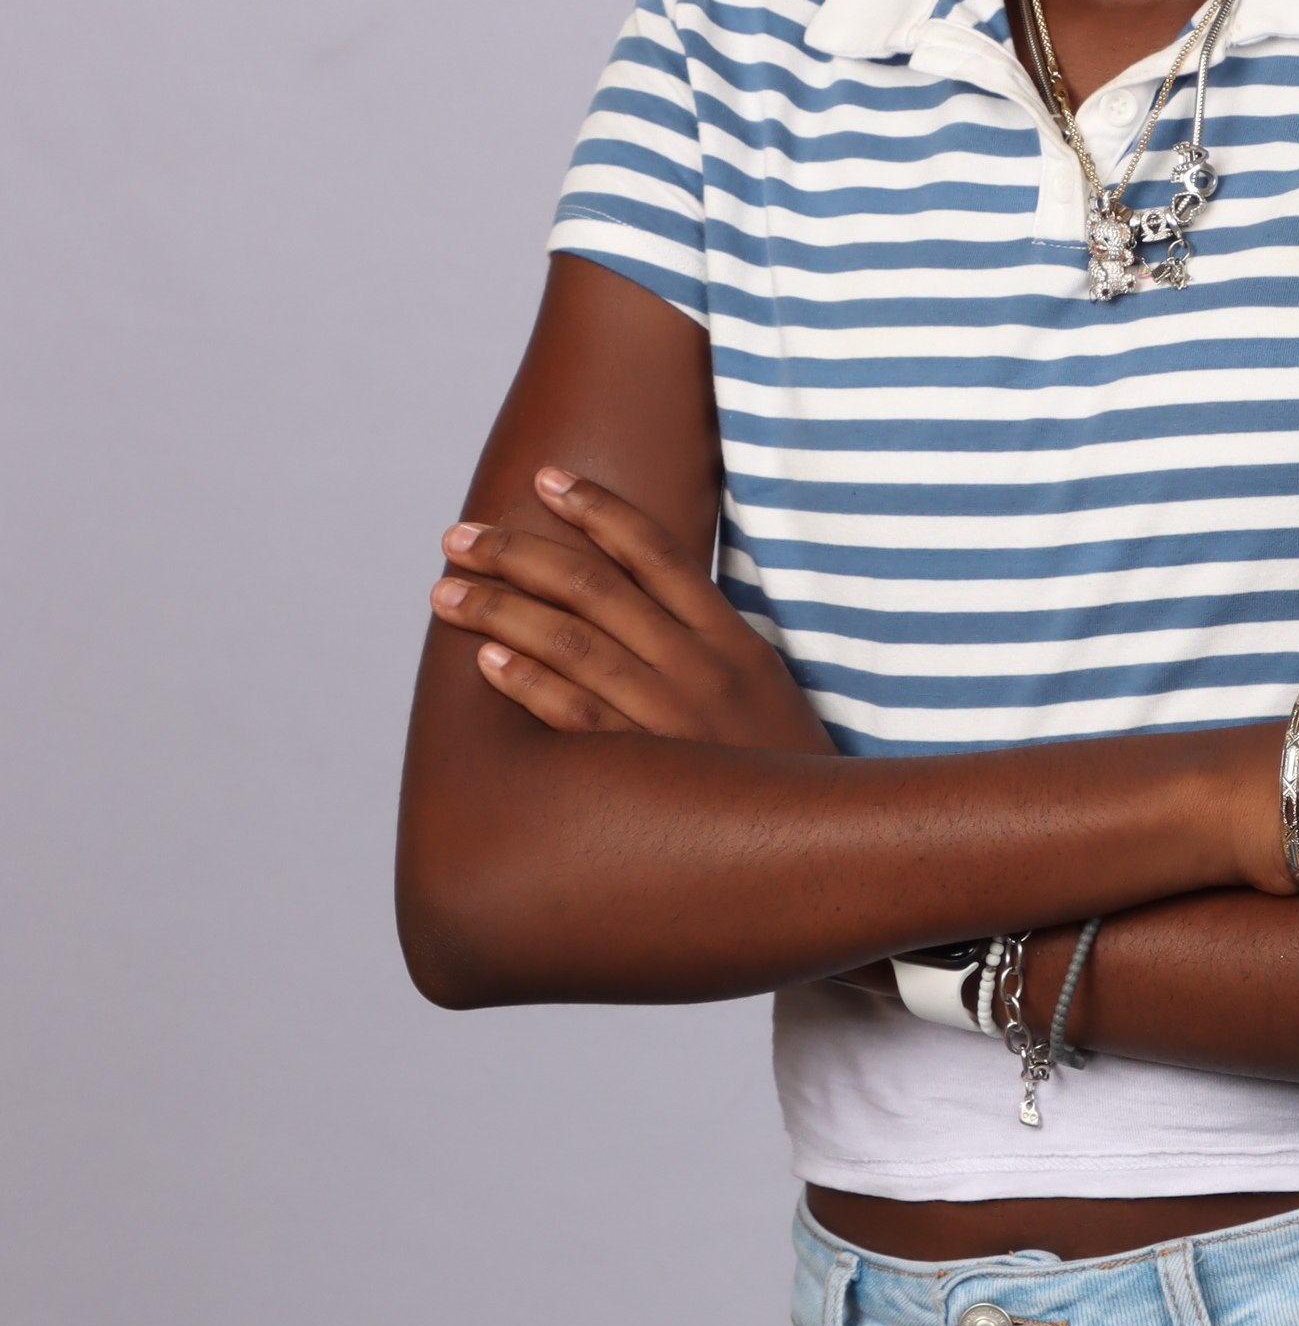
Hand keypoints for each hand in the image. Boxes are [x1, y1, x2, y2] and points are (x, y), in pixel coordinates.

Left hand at [430, 468, 833, 751]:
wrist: (825, 846)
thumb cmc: (782, 769)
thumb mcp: (762, 687)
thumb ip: (706, 642)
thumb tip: (634, 602)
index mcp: (732, 638)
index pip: (655, 551)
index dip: (597, 508)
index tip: (545, 479)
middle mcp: (700, 667)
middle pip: (595, 588)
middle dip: (519, 553)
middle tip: (459, 535)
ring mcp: (673, 719)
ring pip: (572, 644)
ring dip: (500, 610)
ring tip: (446, 590)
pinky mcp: (648, 773)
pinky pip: (577, 718)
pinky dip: (528, 684)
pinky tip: (484, 659)